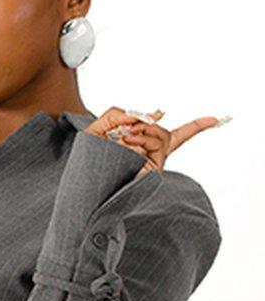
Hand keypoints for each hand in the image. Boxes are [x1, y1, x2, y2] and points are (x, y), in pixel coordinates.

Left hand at [84, 106, 223, 178]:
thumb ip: (116, 115)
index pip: (174, 136)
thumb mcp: (97, 128)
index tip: (216, 119)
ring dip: (143, 130)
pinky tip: (128, 143)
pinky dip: (142, 140)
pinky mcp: (154, 172)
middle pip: (164, 131)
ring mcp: (155, 164)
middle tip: (124, 130)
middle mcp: (153, 156)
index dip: (196, 127)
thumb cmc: (87, 157)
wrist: (83, 185)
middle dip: (146, 123)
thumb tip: (144, 115)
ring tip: (123, 139)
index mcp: (142, 146)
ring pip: (162, 135)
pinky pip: (156, 147)